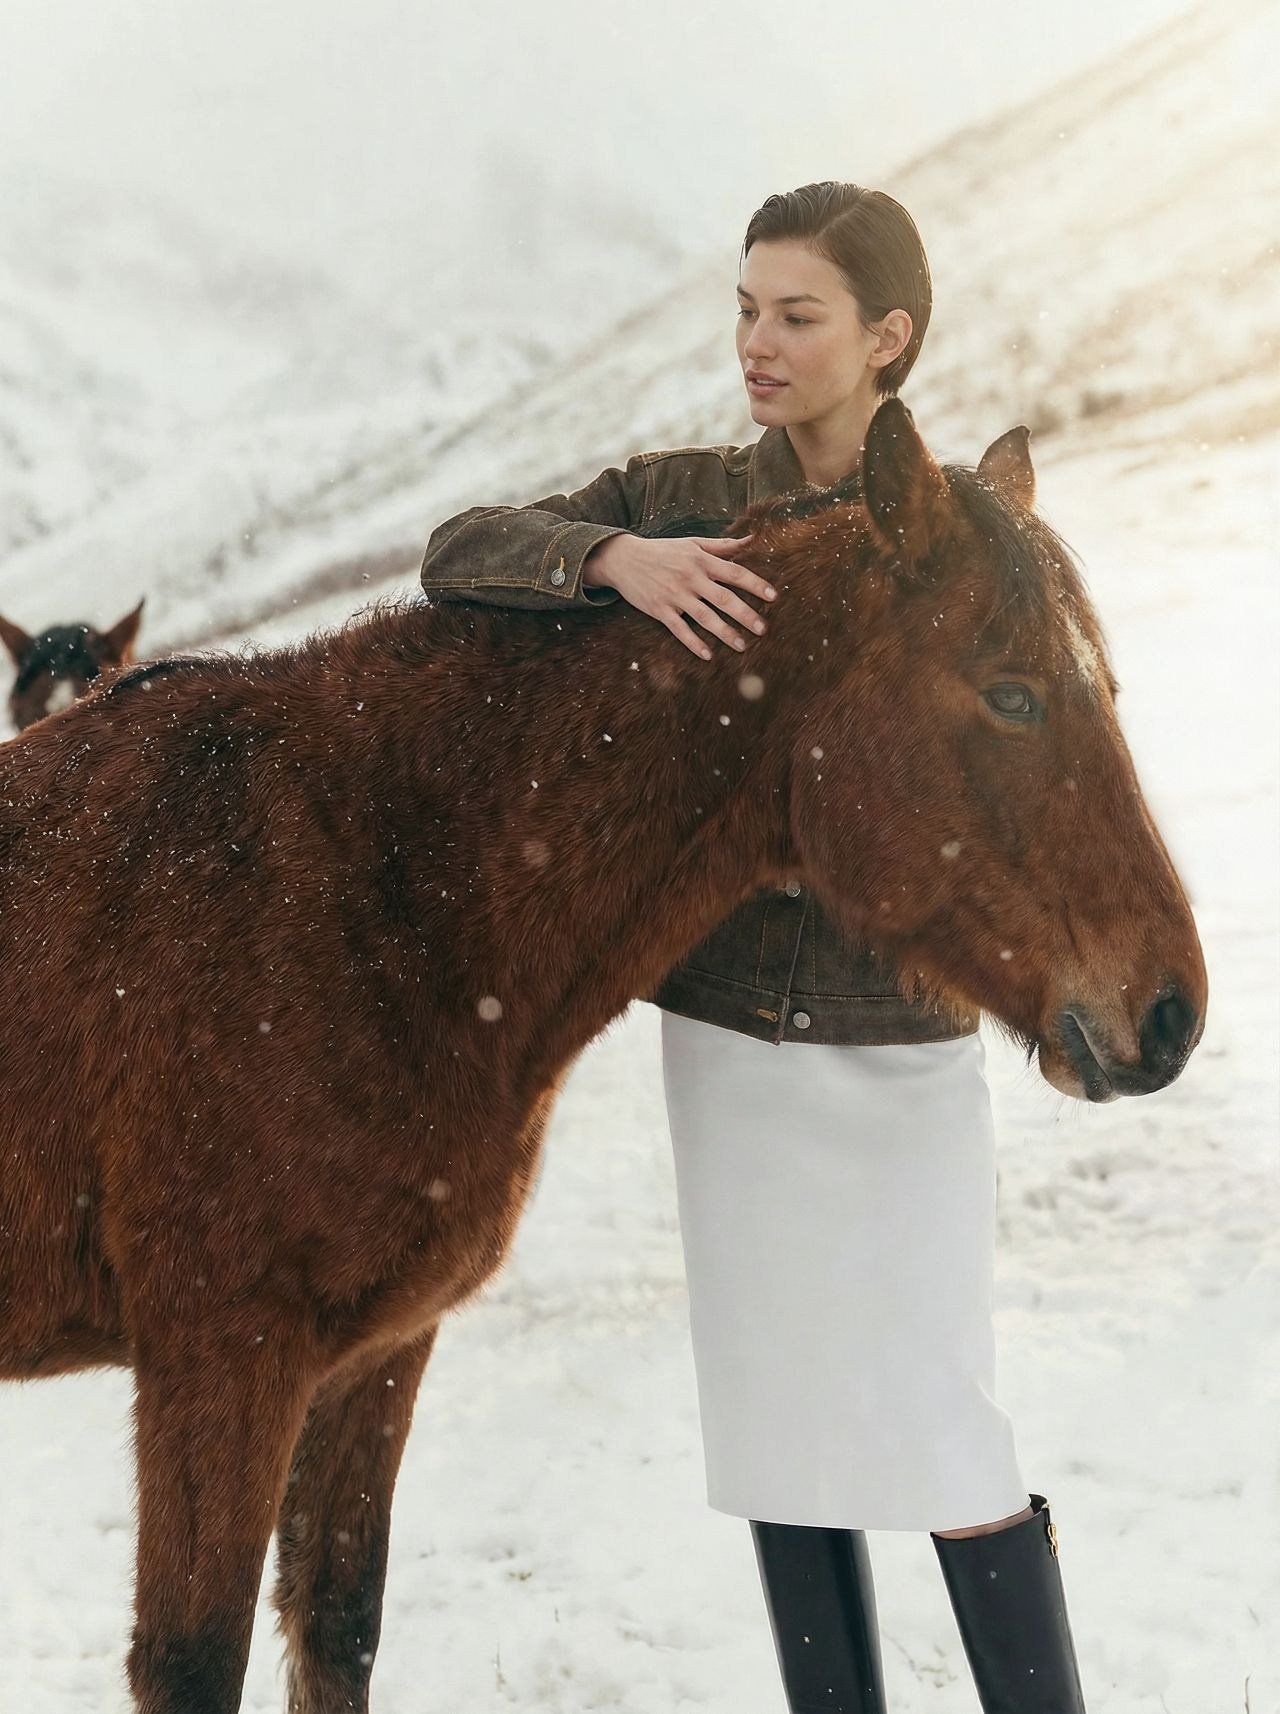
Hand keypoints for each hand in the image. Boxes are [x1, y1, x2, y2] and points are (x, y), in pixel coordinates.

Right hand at [583, 533, 775, 657]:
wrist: (624, 559)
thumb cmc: (663, 551)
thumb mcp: (692, 543)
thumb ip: (722, 545)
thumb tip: (751, 539)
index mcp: (701, 561)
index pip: (734, 573)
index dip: (755, 584)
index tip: (773, 597)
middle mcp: (690, 578)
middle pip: (724, 599)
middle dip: (745, 615)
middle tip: (763, 629)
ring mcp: (675, 596)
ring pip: (705, 617)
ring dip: (725, 633)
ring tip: (742, 646)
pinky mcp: (660, 610)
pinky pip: (680, 630)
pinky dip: (694, 643)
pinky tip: (708, 655)